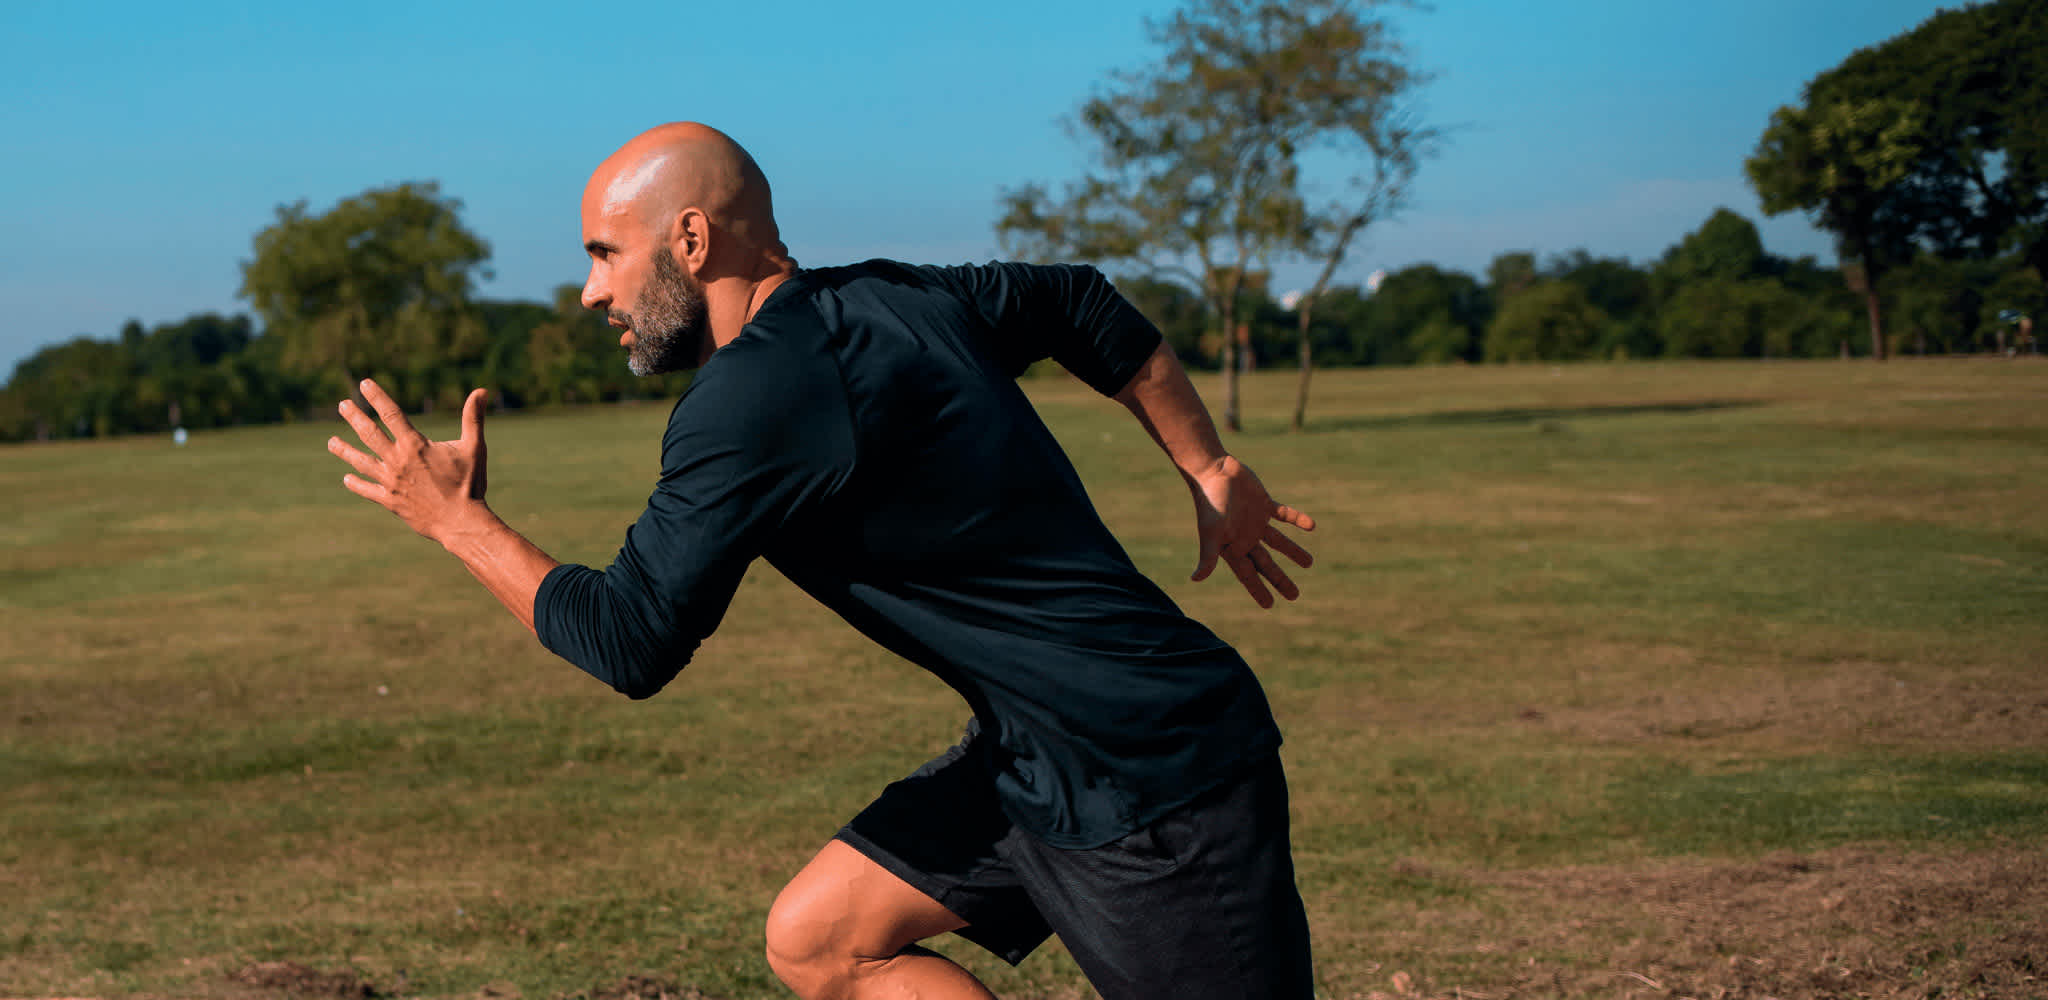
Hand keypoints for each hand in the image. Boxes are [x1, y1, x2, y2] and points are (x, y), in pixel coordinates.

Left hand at [327, 380, 490, 542]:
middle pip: (369, 433)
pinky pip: (367, 490)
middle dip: (354, 417)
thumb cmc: (470, 484)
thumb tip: (482, 391)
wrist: (460, 521)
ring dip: (344, 450)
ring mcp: (391, 482)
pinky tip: (347, 478)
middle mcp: (398, 461)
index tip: (365, 383)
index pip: (391, 414)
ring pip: (361, 461)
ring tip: (331, 442)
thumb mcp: (474, 447)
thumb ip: (474, 418)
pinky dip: (356, 484)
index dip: (377, 397)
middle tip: (342, 405)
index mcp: (415, 445)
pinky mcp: (390, 501)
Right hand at [1189, 455, 1314, 607]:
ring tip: (1309, 564)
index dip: (1259, 590)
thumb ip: (1207, 556)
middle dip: (1280, 579)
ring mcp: (1255, 521)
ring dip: (1293, 552)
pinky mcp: (1264, 503)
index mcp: (1233, 548)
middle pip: (1266, 564)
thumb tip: (1195, 579)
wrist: (1212, 471)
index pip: (1249, 575)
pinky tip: (1311, 526)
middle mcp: (1245, 538)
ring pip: (1278, 542)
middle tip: (1295, 596)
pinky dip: (1297, 520)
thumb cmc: (1210, 503)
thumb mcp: (1210, 532)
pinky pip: (1284, 514)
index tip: (1270, 605)